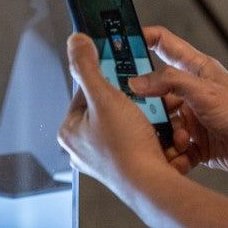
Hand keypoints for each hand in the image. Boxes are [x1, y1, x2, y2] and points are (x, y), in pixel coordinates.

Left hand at [57, 33, 176, 191]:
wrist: (151, 185)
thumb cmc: (126, 147)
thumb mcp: (105, 97)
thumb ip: (88, 67)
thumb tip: (75, 42)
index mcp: (69, 131)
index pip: (85, 91)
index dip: (108, 79)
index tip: (123, 74)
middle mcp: (82, 148)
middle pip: (108, 107)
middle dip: (130, 100)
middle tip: (143, 99)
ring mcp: (103, 160)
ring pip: (126, 124)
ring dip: (143, 117)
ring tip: (153, 118)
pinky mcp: (124, 169)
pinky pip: (137, 141)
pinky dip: (150, 135)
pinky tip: (159, 135)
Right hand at [131, 26, 227, 176]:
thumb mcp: (205, 93)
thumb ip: (170, 83)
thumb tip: (136, 82)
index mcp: (194, 70)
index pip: (161, 43)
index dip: (139, 39)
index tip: (115, 46)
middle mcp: (190, 93)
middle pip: (153, 93)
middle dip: (143, 107)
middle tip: (133, 116)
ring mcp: (193, 118)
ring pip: (161, 125)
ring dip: (162, 137)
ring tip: (175, 142)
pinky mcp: (197, 143)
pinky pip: (175, 150)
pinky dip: (173, 157)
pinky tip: (177, 160)